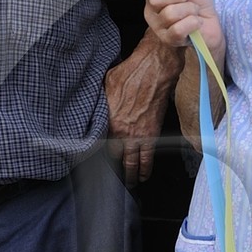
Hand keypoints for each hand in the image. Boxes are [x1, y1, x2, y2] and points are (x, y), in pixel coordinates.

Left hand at [104, 36, 178, 187]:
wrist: (154, 68)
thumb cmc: (130, 72)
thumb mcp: (106, 84)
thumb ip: (102, 100)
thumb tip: (97, 105)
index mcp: (107, 120)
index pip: (99, 145)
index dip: (98, 156)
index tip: (96, 163)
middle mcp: (121, 132)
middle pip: (115, 158)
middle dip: (114, 171)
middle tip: (112, 179)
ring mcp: (137, 135)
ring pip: (131, 163)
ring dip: (130, 175)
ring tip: (128, 183)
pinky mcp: (152, 135)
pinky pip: (148, 158)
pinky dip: (145, 170)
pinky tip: (143, 176)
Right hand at [135, 0, 225, 67]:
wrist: (210, 26)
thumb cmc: (198, 5)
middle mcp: (152, 10)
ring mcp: (159, 26)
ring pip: (170, 13)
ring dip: (189, 9)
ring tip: (193, 12)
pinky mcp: (169, 39)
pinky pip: (178, 28)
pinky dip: (193, 22)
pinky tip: (196, 23)